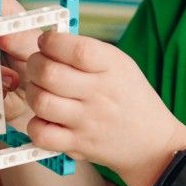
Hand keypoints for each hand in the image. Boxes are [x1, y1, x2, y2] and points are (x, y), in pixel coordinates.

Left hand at [19, 30, 185, 185]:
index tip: (46, 41)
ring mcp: (87, 121)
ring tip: (41, 90)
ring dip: (33, 92)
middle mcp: (99, 93)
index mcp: (112, 66)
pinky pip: (42, 134)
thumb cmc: (129, 96)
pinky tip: (46, 118)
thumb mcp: (120, 64)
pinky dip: (36, 125)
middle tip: (38, 65)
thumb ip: (86, 51)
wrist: (152, 142)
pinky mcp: (78, 144)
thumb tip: (46, 40)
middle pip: (49, 73)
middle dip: (34, 64)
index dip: (52, 41)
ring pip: (41, 102)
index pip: (76, 49)